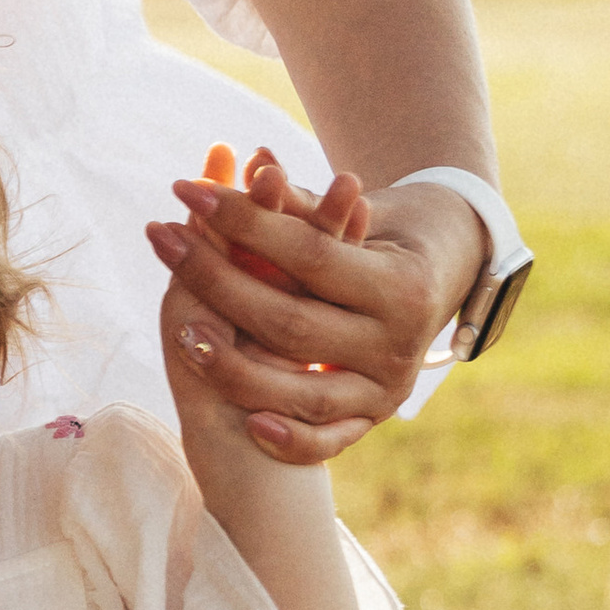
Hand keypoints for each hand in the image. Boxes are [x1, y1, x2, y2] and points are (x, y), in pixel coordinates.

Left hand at [147, 148, 487, 462]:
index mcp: (399, 284)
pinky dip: (288, 439)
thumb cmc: (385, 232)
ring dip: (233, 368)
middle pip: (290, 323)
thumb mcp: (359, 211)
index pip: (307, 254)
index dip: (245, 222)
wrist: (446, 278)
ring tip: (180, 330)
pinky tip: (248, 422)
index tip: (189, 192)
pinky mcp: (372, 421)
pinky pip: (325, 442)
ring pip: (300, 393)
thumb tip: (251, 168)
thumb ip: (305, 205)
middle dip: (217, 282)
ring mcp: (385, 389)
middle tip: (163, 240)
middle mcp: (397, 342)